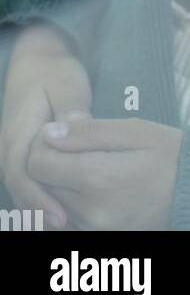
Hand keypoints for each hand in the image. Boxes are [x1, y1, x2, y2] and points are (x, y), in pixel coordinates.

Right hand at [0, 22, 92, 229]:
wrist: (36, 64)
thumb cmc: (55, 74)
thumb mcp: (68, 84)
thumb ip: (72, 110)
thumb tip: (75, 131)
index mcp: (19, 132)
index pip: (24, 173)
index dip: (41, 198)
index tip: (63, 216)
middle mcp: (10, 148)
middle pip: (21, 189)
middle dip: (43, 212)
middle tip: (70, 230)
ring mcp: (13, 155)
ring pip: (24, 191)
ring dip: (42, 210)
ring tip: (71, 229)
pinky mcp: (23, 160)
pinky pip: (29, 186)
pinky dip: (43, 201)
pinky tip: (66, 216)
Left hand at [27, 115, 182, 230]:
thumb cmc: (169, 154)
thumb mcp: (134, 130)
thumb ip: (90, 131)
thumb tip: (49, 133)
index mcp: (98, 178)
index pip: (38, 165)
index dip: (42, 144)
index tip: (60, 133)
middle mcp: (90, 211)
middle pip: (42, 186)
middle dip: (50, 163)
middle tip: (73, 146)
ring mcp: (94, 230)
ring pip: (52, 205)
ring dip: (59, 183)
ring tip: (84, 164)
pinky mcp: (99, 238)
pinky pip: (67, 220)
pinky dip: (70, 202)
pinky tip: (90, 185)